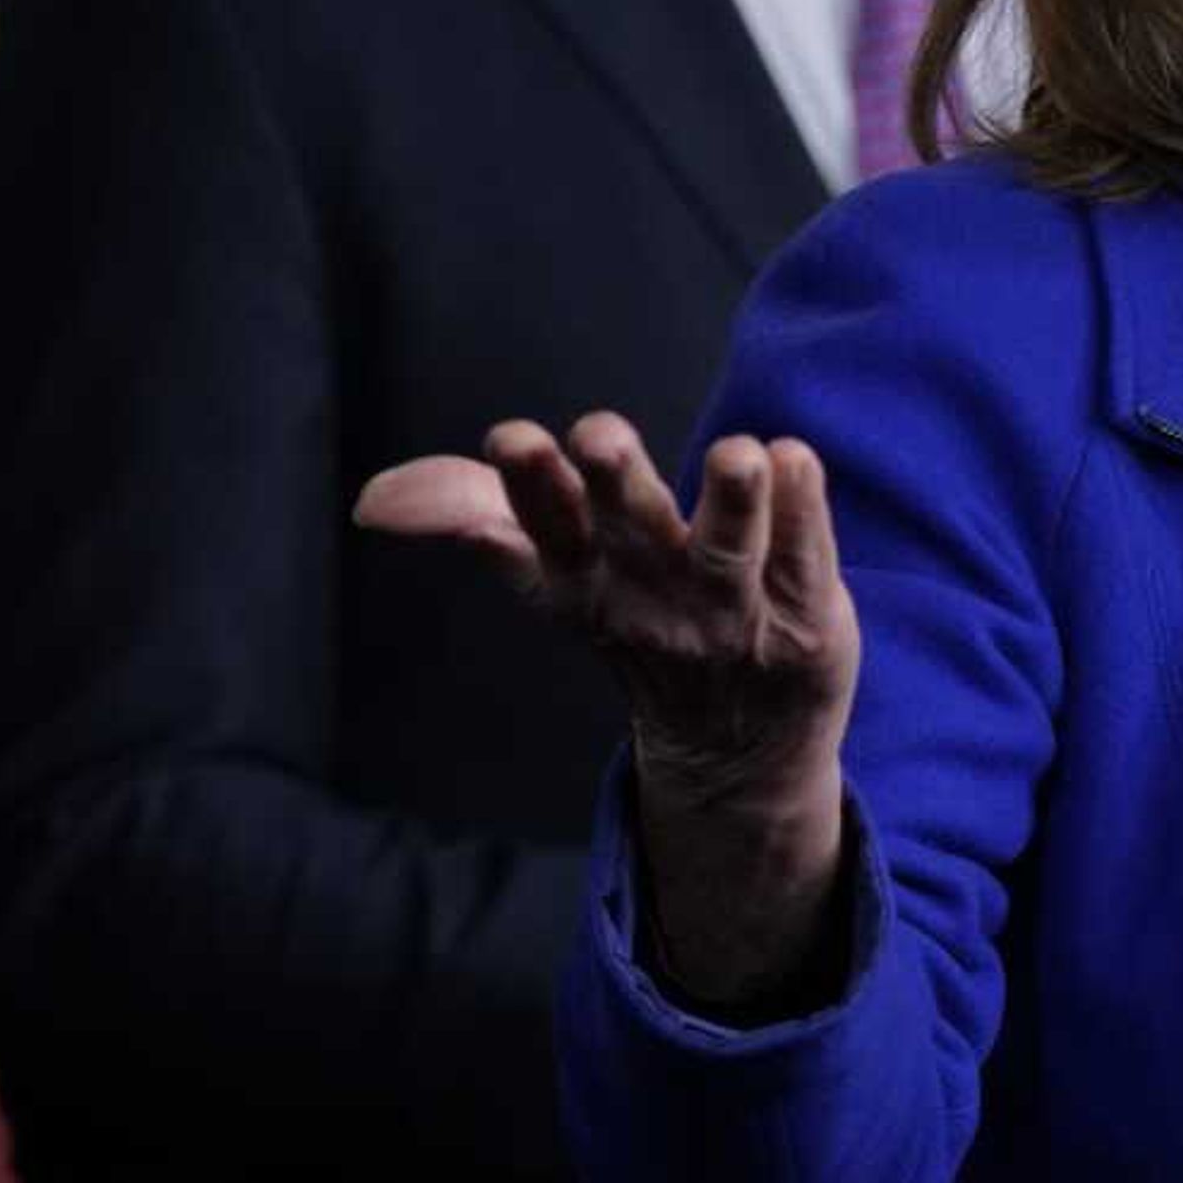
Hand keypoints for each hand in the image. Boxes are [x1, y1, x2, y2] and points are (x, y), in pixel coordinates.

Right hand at [358, 415, 855, 1005]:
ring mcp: (735, 613)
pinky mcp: (808, 619)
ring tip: (739, 452)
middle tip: (597, 433)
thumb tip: (374, 500)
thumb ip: (473, 515)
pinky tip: (795, 457)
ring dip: (731, 502)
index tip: (511, 439)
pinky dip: (804, 512)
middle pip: (631, 535)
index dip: (528, 492)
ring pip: (730, 552)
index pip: (544, 539)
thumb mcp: (554, 578)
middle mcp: (655, 596)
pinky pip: (807, 559)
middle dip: (615, 485)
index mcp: (584, 584)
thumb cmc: (639, 623)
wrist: (737, 749)